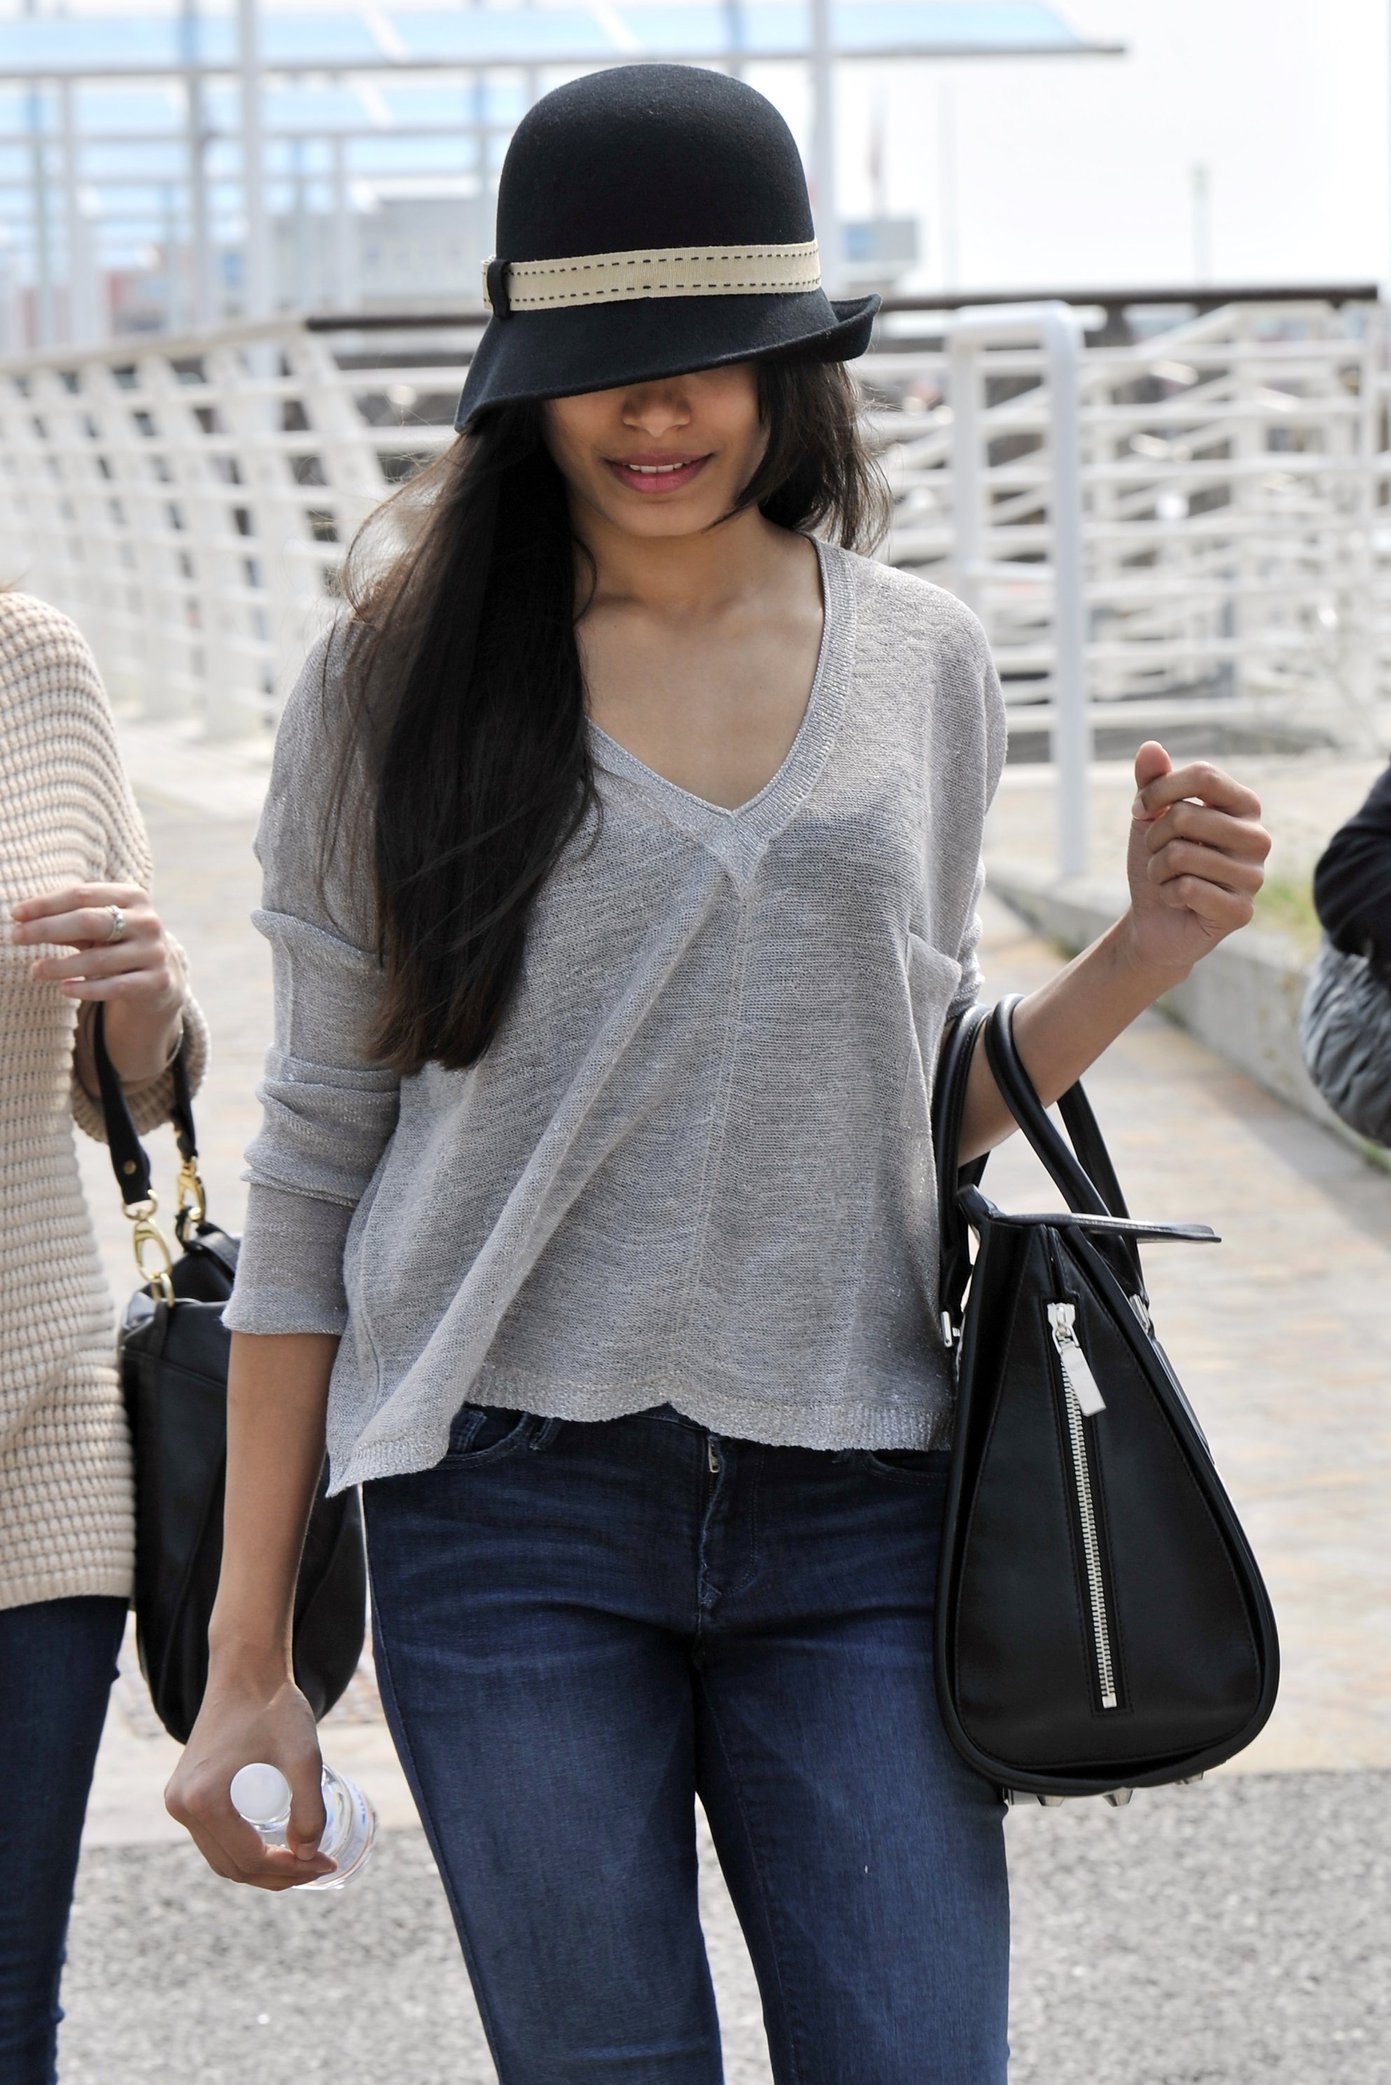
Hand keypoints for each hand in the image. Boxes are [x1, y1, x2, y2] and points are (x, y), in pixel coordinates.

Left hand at [7, 881, 185, 1082]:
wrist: (160, 977)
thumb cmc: (116, 944)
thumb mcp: (96, 928)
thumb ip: (66, 923)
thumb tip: (23, 921)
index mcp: (133, 896)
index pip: (82, 895)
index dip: (46, 904)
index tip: (16, 914)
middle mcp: (148, 921)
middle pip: (90, 921)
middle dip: (48, 929)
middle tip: (16, 937)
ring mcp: (154, 952)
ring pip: (100, 959)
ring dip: (61, 965)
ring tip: (36, 970)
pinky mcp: (156, 982)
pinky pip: (115, 987)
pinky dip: (86, 989)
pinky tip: (63, 989)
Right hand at [164, 1669, 336, 1890]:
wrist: (245, 1671)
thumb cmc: (275, 1708)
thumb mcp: (304, 1758)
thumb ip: (310, 1811)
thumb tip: (307, 1857)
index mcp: (203, 1801)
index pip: (249, 1858)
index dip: (291, 1870)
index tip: (324, 1863)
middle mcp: (181, 1806)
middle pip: (231, 1866)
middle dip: (276, 1875)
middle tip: (316, 1866)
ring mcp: (178, 1800)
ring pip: (220, 1856)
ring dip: (258, 1867)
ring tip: (300, 1862)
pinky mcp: (184, 1792)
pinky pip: (213, 1837)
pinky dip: (241, 1850)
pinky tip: (273, 1846)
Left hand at [1123, 742, 1270, 979]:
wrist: (1155, 920)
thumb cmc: (1161, 861)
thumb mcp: (1151, 817)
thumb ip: (1152, 782)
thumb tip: (1149, 747)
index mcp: (1244, 806)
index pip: (1204, 775)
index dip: (1160, 790)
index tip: (1140, 810)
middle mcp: (1258, 838)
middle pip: (1187, 816)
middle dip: (1154, 837)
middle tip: (1157, 853)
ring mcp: (1254, 876)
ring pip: (1180, 854)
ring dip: (1157, 869)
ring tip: (1168, 878)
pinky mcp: (1240, 911)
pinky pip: (1187, 888)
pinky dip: (1167, 894)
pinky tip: (1177, 901)